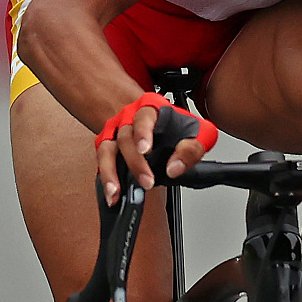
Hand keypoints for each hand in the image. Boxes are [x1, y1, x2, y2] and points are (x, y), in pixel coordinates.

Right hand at [96, 94, 215, 205]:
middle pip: (125, 137)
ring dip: (111, 172)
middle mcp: (130, 118)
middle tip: (147, 181)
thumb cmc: (181, 129)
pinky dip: (105, 177)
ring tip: (117, 191)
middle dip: (135, 162)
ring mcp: (116, 131)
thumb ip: (192, 148)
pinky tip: (111, 192)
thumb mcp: (199, 134)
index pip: (144, 117)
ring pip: (107, 149)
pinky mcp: (108, 146)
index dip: (143, 133)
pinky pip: (102, 160)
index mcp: (152, 109)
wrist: (166, 126)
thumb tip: (175, 168)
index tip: (145, 150)